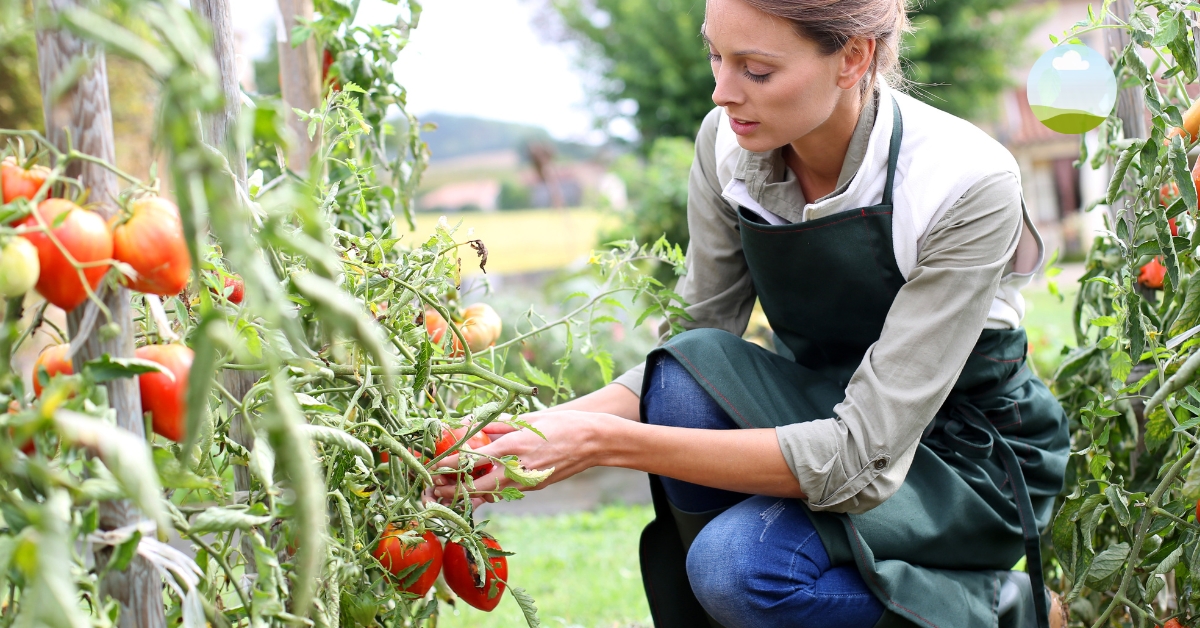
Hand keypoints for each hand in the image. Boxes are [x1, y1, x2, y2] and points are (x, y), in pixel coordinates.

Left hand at [430, 411, 612, 504]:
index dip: (449, 465)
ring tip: (446, 494)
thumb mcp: (527, 419)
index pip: (472, 459)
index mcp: (512, 446)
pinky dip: (487, 492)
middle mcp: (517, 468)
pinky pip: (505, 491)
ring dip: (466, 495)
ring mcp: (526, 481)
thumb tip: (470, 423)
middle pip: (476, 486)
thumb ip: (498, 425)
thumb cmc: (561, 423)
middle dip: (451, 490)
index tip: (431, 467)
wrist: (593, 441)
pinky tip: (475, 490)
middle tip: (432, 490)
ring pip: (489, 494)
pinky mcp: (534, 486)